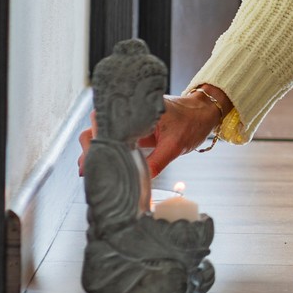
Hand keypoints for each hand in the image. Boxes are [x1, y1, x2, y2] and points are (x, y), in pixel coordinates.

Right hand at [76, 86, 231, 178]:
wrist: (205, 112)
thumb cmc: (192, 121)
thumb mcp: (175, 145)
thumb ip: (156, 163)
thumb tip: (139, 182)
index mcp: (135, 110)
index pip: (103, 121)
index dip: (93, 139)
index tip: (90, 158)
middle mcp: (129, 113)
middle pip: (97, 128)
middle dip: (89, 148)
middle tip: (87, 170)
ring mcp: (131, 121)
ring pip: (105, 134)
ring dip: (98, 150)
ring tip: (91, 171)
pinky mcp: (136, 130)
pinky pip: (117, 139)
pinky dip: (110, 151)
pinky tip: (106, 166)